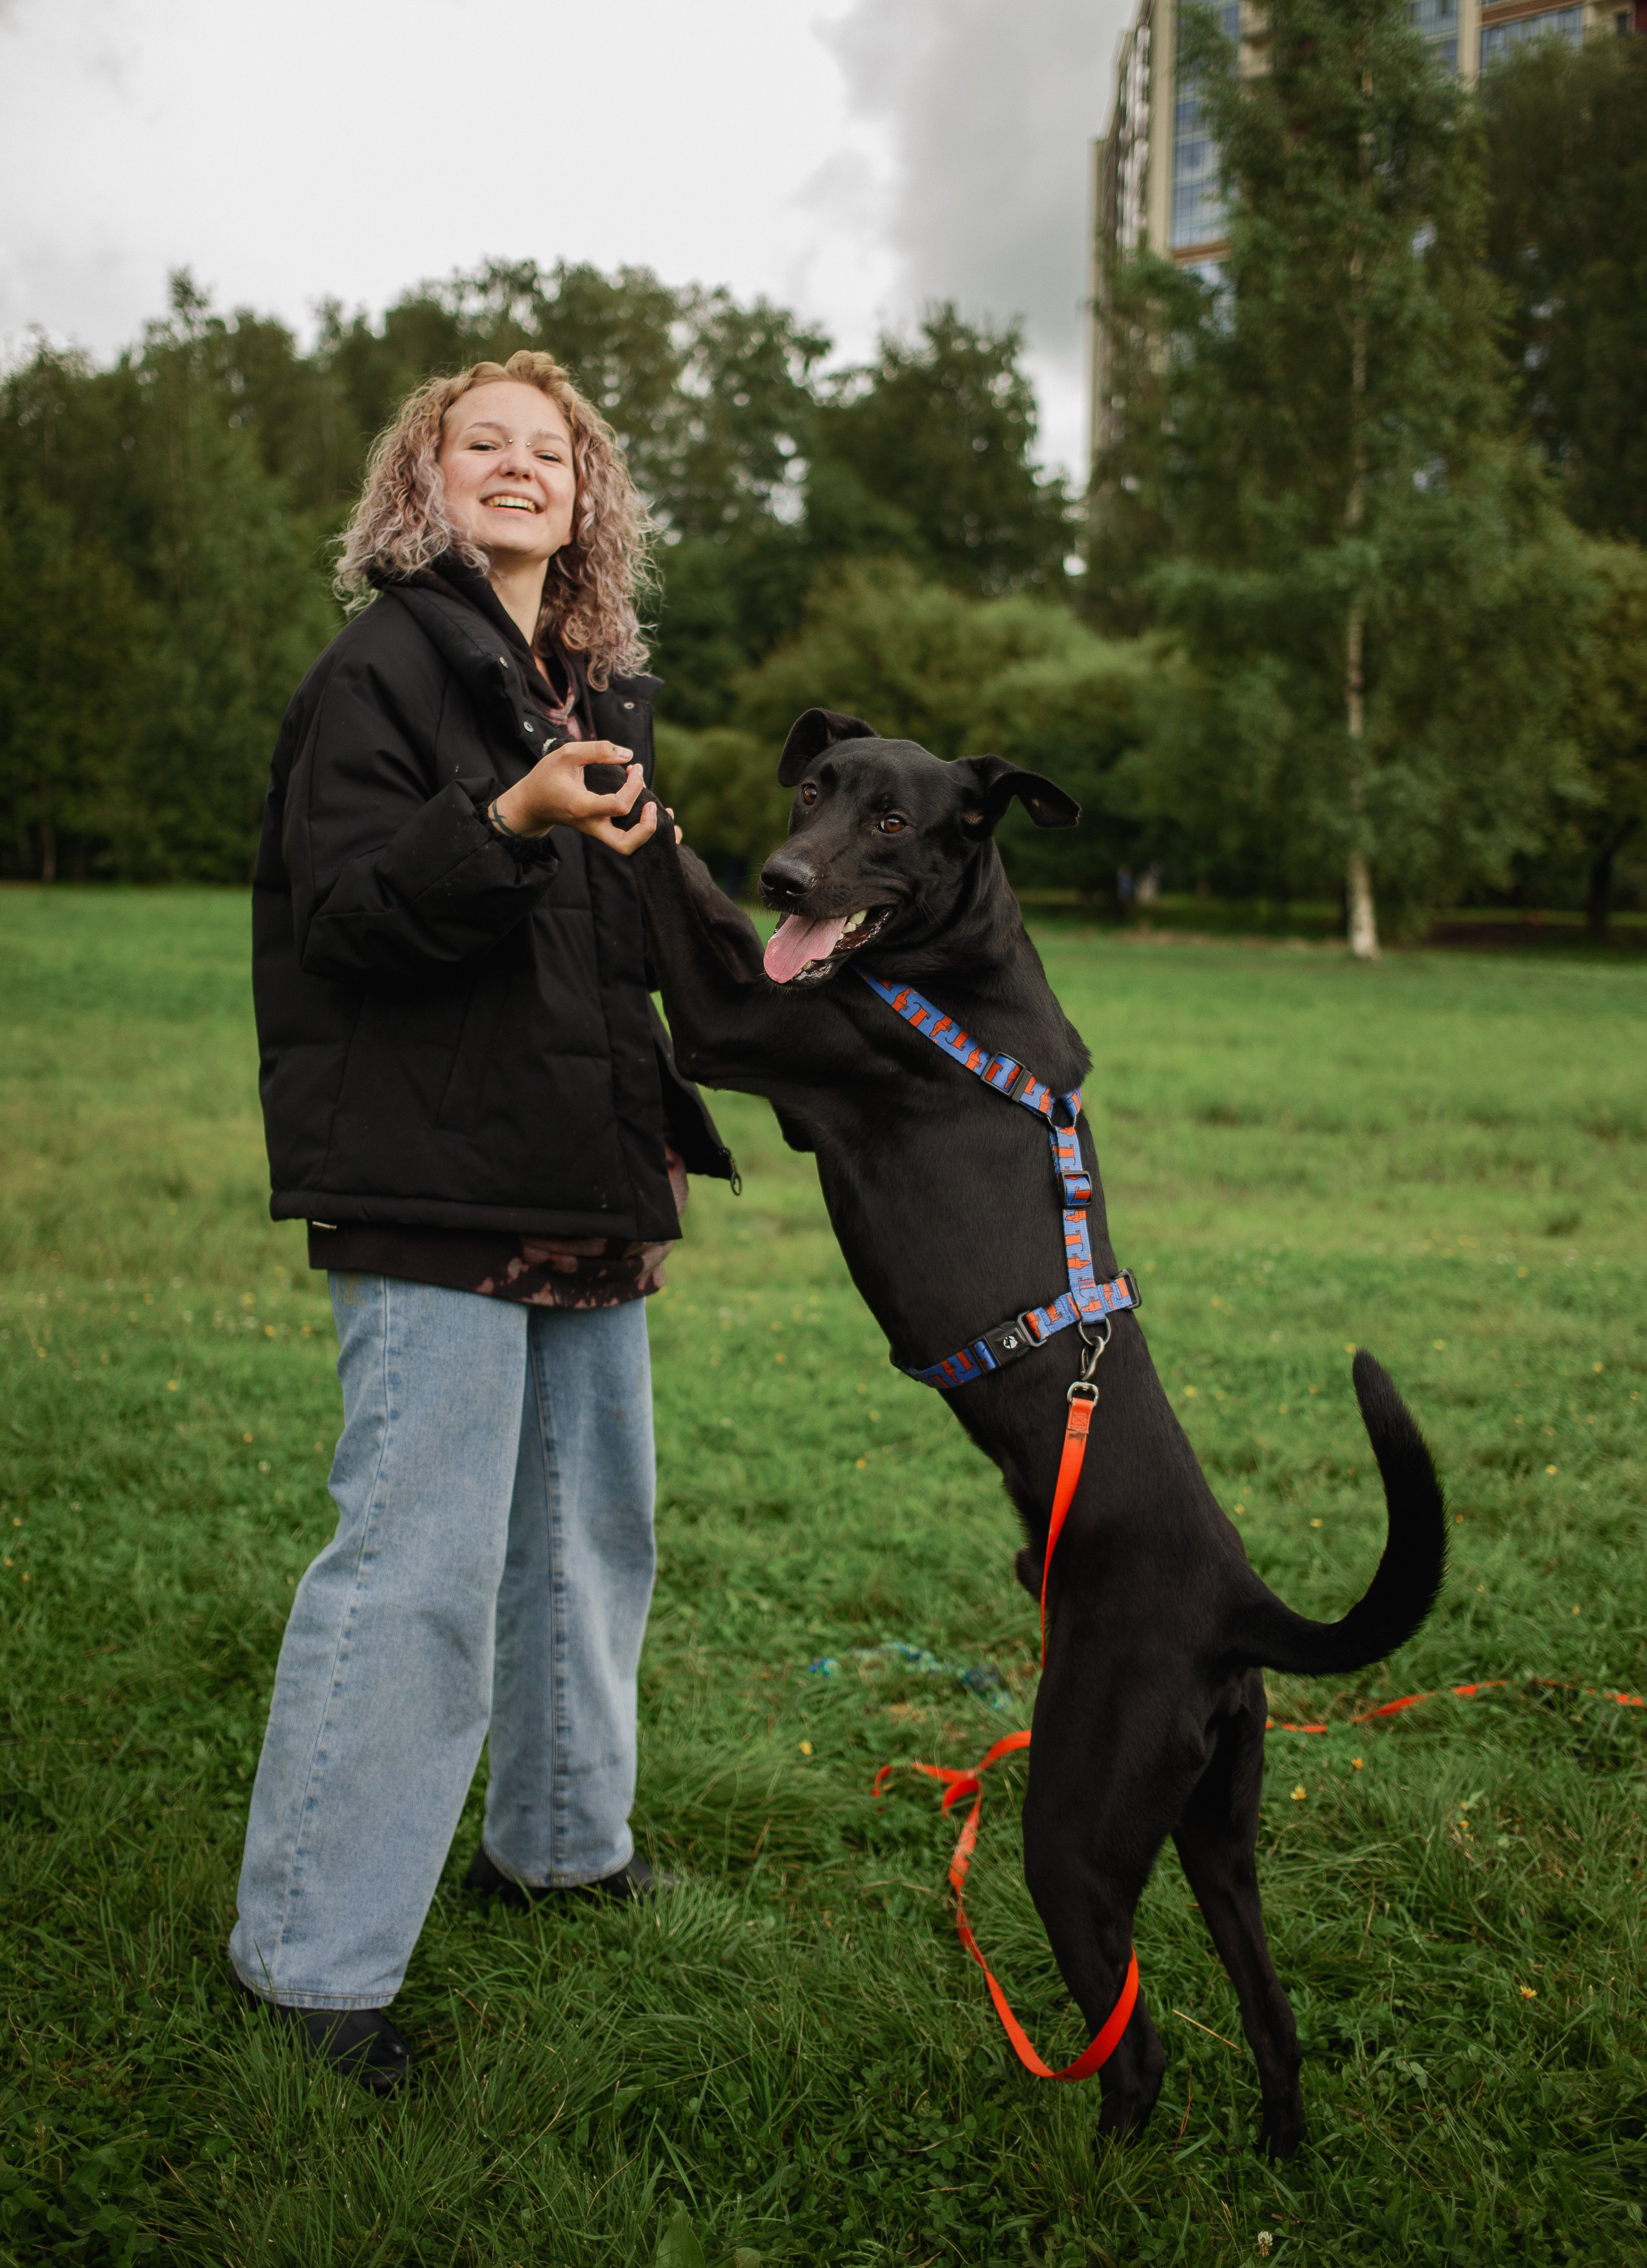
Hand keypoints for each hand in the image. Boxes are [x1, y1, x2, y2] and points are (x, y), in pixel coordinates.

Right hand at [490, 739, 659, 856]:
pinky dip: (642, 831)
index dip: (634, 787)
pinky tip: (649, 811)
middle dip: (647, 828)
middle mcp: (591, 825)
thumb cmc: (547, 777)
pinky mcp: (600, 830)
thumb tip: (628, 755)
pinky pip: (626, 839)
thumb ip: (597, 750)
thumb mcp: (566, 754)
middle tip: (651, 805)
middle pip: (625, 844)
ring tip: (656, 808)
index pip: (619, 805)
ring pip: (627, 846)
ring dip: (647, 832)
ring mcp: (596, 831)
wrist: (532, 804)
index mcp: (582, 807)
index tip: (635, 768)